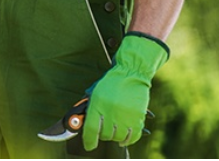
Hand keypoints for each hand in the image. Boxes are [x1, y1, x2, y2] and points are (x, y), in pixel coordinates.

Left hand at [82, 33, 168, 149]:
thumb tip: (81, 123)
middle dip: (103, 135)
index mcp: (97, 104)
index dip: (89, 140)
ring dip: (115, 136)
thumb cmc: (111, 83)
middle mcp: (111, 112)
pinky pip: (132, 137)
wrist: (131, 73)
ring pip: (118, 137)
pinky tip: (124, 137)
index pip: (91, 129)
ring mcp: (125, 116)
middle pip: (105, 135)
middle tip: (104, 128)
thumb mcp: (96, 92)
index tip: (89, 146)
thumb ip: (89, 108)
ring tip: (115, 129)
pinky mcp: (138, 118)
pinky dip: (128, 139)